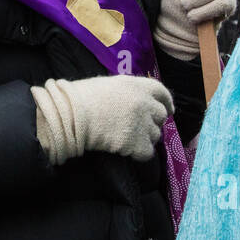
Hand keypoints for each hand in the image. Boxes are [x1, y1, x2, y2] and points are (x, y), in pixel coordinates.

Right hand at [31, 74, 172, 165]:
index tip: (168, 110)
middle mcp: (144, 103)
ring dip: (145, 138)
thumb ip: (128, 92)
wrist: (71, 115)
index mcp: (137, 85)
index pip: (162, 93)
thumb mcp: (109, 85)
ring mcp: (142, 123)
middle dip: (153, 122)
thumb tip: (136, 103)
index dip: (166, 102)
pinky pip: (146, 152)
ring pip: (155, 135)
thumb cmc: (82, 98)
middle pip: (161, 115)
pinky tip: (125, 150)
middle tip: (139, 127)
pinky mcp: (136, 143)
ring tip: (128, 139)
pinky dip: (138, 154)